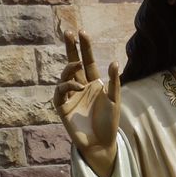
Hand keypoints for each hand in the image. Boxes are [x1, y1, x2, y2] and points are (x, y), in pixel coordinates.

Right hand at [57, 31, 122, 176]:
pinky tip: (77, 86)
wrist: (101, 144)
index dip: (85, 47)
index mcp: (93, 83)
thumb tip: (114, 62)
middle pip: (73, 64)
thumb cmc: (109, 123)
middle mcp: (80, 87)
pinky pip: (60, 92)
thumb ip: (114, 82)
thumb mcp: (115, 101)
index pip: (88, 61)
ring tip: (77, 64)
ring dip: (69, 68)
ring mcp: (70, 96)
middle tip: (68, 33)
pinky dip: (67, 85)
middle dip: (71, 48)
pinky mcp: (62, 107)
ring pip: (65, 76)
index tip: (82, 32)